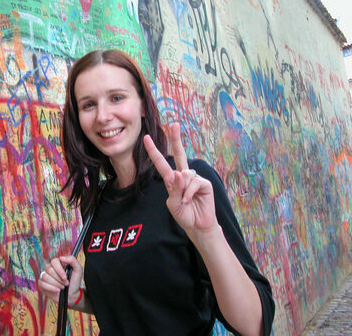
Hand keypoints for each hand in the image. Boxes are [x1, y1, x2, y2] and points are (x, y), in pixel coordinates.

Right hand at [38, 256, 82, 305]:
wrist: (71, 294)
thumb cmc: (74, 282)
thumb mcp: (78, 270)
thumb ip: (72, 260)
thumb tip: (61, 258)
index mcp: (58, 263)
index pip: (54, 261)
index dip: (59, 270)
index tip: (65, 277)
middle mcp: (50, 268)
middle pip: (49, 270)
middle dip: (59, 279)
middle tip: (66, 283)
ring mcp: (44, 276)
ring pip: (45, 277)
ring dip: (56, 284)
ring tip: (62, 287)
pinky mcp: (41, 284)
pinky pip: (42, 284)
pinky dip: (51, 288)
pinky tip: (57, 290)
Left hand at [143, 123, 218, 237]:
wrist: (197, 226)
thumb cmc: (184, 214)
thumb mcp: (173, 203)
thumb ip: (173, 189)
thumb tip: (178, 173)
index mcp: (172, 179)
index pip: (162, 163)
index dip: (154, 151)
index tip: (147, 138)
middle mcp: (184, 175)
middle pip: (179, 154)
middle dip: (176, 139)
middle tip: (174, 124)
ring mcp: (194, 178)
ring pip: (184, 175)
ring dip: (182, 190)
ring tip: (185, 201)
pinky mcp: (205, 183)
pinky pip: (194, 183)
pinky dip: (189, 193)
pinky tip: (190, 200)